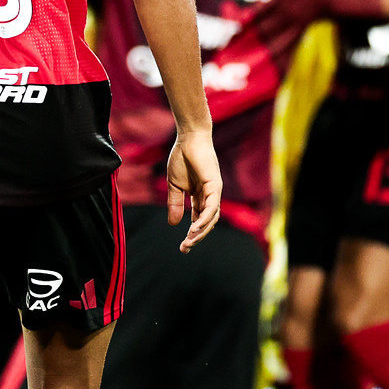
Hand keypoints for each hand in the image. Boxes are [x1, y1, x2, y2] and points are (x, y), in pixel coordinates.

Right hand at [164, 130, 223, 251]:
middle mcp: (209, 197)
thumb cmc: (181, 158)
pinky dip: (204, 219)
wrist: (188, 139)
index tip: (183, 248)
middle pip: (206, 222)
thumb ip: (175, 204)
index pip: (198, 220)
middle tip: (185, 248)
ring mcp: (214, 192)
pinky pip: (212, 208)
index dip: (192, 234)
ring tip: (189, 241)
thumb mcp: (174, 186)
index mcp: (200, 196)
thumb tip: (173, 224)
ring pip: (211, 218)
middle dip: (196, 237)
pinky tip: (195, 228)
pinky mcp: (215, 186)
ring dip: (201, 231)